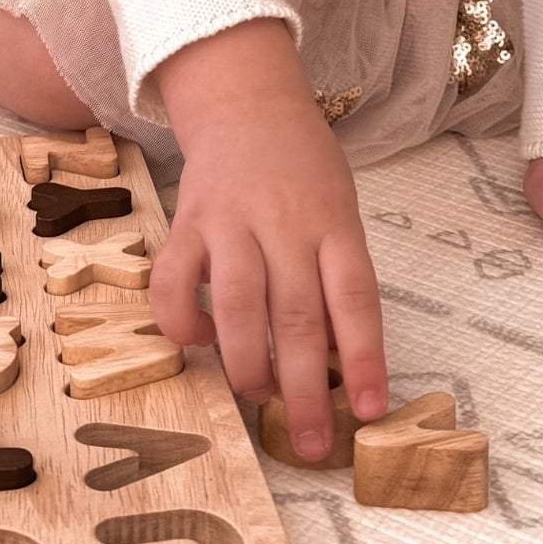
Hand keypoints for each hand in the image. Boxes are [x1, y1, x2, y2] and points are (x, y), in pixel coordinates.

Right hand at [149, 20, 388, 458]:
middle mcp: (284, 224)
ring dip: (246, 365)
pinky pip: (174, 281)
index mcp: (333, 222)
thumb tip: (334, 361)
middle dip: (304, 389)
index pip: (355, 297)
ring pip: (237, 305)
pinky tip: (196, 341)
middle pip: (297, 315)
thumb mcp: (339, 207)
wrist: (246, 98)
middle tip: (314, 445)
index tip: (368, 412)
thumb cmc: (303, 165)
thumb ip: (336, 272)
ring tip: (258, 404)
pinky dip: (181, 321)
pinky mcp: (186, 222)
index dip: (363, 358)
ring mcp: (231, 222)